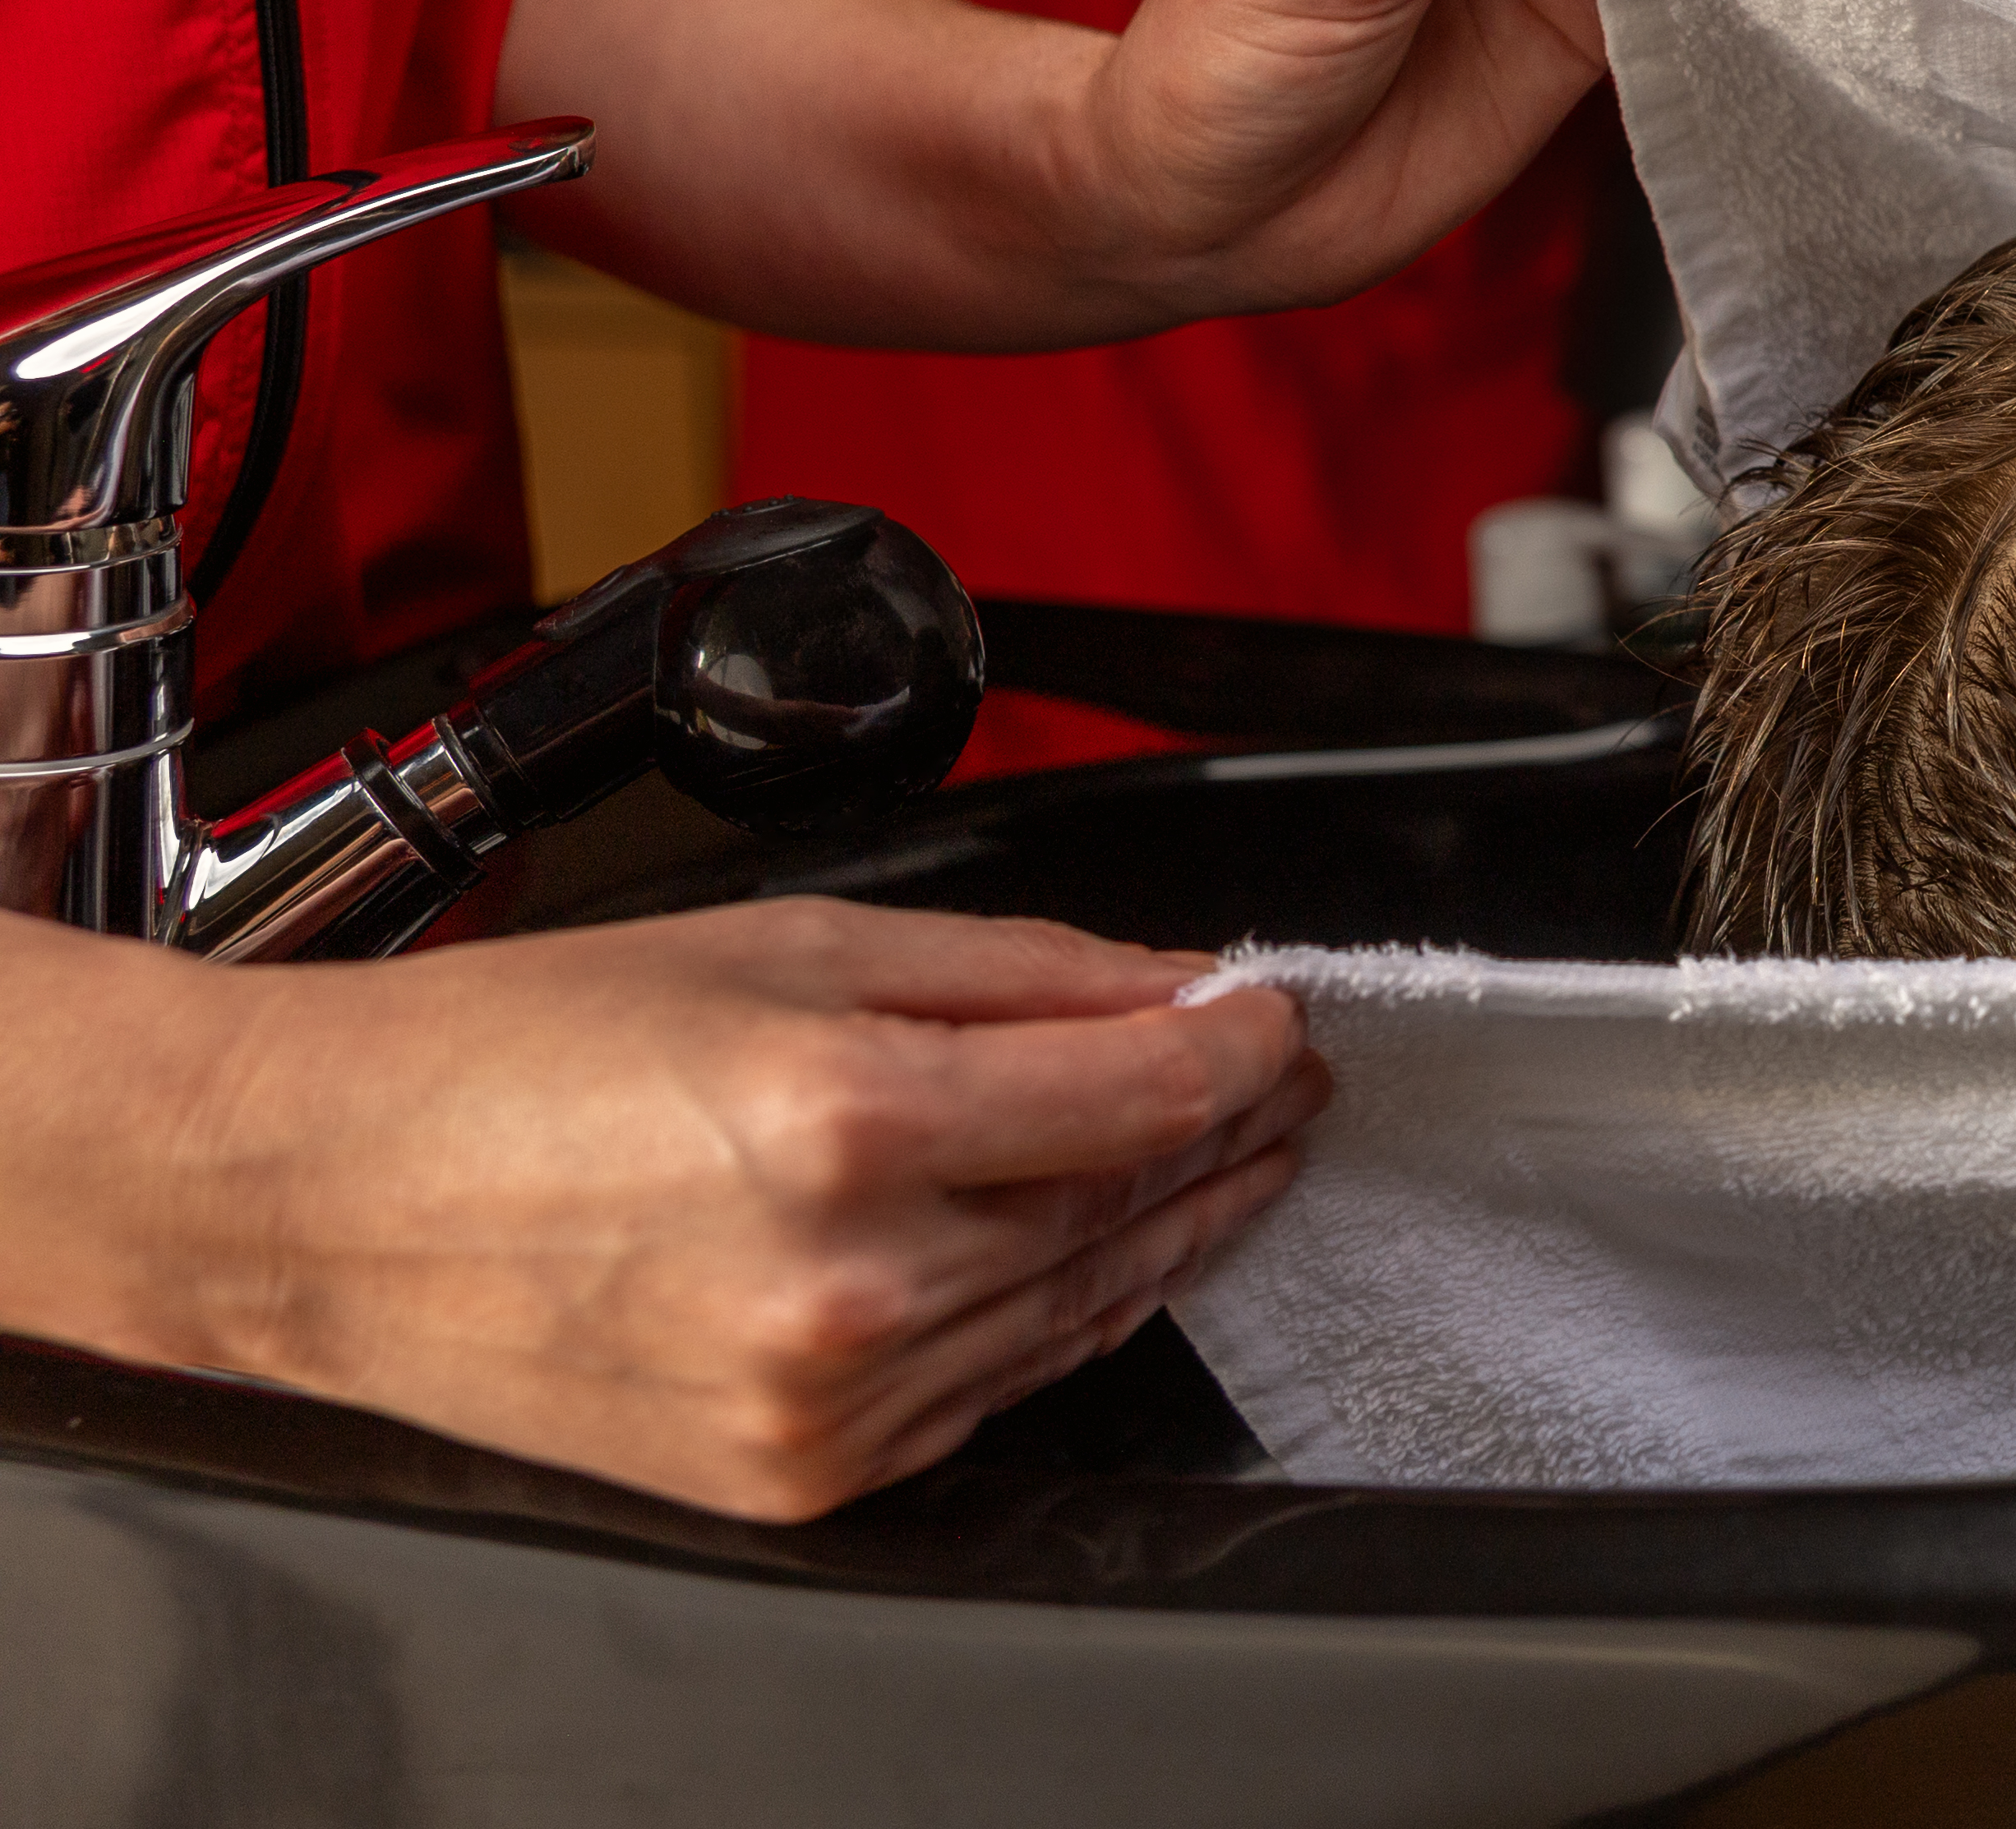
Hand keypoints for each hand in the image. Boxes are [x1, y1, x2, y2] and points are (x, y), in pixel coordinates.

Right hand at [149, 901, 1324, 1520]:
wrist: (321, 1191)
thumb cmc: (515, 1054)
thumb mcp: (794, 945)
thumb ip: (1014, 973)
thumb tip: (1173, 983)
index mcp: (848, 1122)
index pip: (1144, 1088)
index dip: (1244, 1043)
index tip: (1283, 1014)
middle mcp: (848, 1283)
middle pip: (1124, 1202)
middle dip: (1225, 1128)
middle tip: (1280, 1077)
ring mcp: (823, 1404)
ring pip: (1077, 1309)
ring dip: (1170, 1228)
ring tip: (1226, 1157)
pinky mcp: (792, 1481)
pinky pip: (986, 1393)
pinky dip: (1055, 1317)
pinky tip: (1098, 1253)